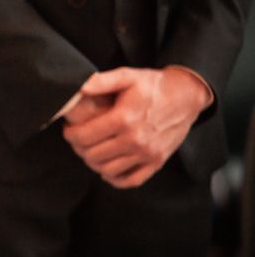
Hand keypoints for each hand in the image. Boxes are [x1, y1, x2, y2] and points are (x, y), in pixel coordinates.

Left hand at [63, 67, 211, 187]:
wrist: (186, 96)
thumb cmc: (154, 85)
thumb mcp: (126, 76)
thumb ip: (100, 81)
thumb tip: (79, 87)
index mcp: (124, 119)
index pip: (84, 136)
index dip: (70, 134)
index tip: (69, 129)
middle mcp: (135, 140)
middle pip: (92, 155)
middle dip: (79, 147)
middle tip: (78, 139)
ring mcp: (147, 154)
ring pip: (107, 170)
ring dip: (93, 162)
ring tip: (91, 150)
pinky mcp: (156, 162)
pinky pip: (130, 180)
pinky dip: (114, 178)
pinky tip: (108, 167)